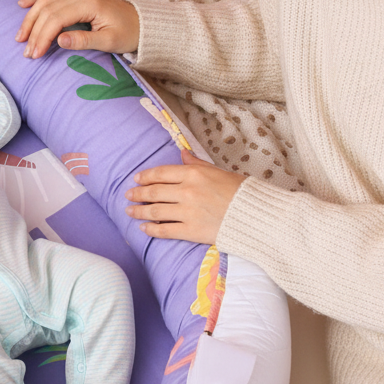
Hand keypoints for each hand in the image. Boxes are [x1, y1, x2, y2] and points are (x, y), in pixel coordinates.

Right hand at [16, 0, 139, 59]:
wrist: (142, 23)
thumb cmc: (129, 33)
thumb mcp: (109, 42)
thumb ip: (84, 41)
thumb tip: (59, 40)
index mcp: (88, 4)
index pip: (56, 19)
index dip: (42, 37)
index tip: (35, 54)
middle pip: (47, 10)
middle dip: (33, 31)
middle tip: (26, 52)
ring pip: (45, 1)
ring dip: (30, 18)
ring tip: (20, 36)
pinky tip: (23, 5)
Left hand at [125, 151, 245, 243]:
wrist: (256, 215)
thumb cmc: (240, 191)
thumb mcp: (218, 171)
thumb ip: (196, 164)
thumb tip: (182, 153)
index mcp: (194, 174)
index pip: (161, 173)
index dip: (146, 177)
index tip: (136, 179)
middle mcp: (187, 191)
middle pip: (154, 192)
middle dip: (138, 194)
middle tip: (128, 195)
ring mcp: (187, 212)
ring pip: (155, 211)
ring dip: (139, 211)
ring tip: (130, 211)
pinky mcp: (191, 230)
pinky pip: (165, 230)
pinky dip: (151, 229)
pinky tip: (144, 228)